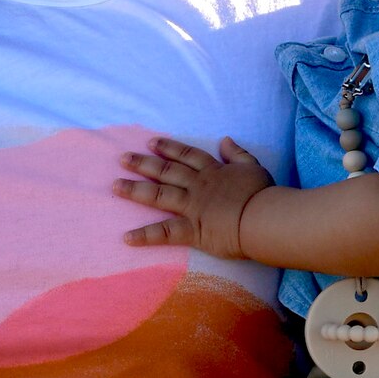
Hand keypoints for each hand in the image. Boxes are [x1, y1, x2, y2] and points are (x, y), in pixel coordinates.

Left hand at [114, 136, 273, 257]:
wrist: (263, 217)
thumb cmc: (262, 194)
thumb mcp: (253, 166)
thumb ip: (238, 153)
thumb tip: (225, 139)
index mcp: (213, 172)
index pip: (186, 156)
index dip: (168, 148)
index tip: (151, 142)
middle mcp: (197, 186)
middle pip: (165, 172)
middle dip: (142, 163)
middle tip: (122, 158)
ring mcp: (192, 207)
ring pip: (158, 195)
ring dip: (135, 190)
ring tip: (115, 186)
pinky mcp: (191, 230)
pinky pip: (164, 233)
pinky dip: (145, 236)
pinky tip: (126, 238)